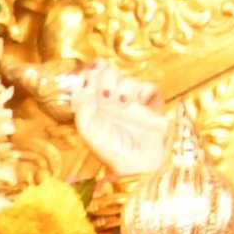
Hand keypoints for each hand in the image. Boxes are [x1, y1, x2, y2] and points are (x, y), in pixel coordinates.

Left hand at [64, 68, 177, 184]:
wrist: (137, 162)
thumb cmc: (109, 149)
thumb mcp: (87, 127)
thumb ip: (83, 103)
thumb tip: (86, 79)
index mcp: (92, 106)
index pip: (87, 78)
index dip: (87, 74)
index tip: (86, 80)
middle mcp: (110, 102)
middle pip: (108, 72)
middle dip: (105, 78)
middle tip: (105, 93)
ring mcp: (131, 103)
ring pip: (128, 78)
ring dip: (124, 86)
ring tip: (122, 103)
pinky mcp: (151, 106)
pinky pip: (149, 86)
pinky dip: (144, 90)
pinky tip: (139, 102)